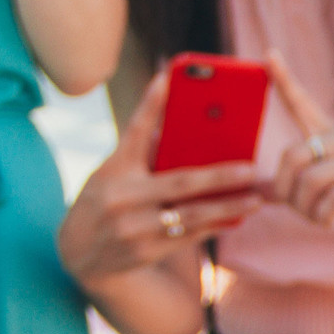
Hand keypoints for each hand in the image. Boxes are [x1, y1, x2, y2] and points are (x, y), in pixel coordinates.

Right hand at [57, 70, 264, 288]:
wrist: (78, 256)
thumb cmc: (102, 203)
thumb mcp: (111, 174)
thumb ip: (140, 154)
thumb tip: (177, 129)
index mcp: (114, 169)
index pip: (134, 131)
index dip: (150, 103)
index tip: (167, 77)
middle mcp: (122, 197)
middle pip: (178, 182)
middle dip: (218, 175)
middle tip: (250, 168)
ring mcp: (133, 228)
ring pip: (190, 216)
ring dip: (226, 207)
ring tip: (254, 199)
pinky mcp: (144, 252)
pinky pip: (188, 238)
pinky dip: (214, 226)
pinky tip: (237, 218)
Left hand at [266, 53, 333, 238]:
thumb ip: (302, 182)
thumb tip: (262, 194)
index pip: (304, 103)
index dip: (284, 80)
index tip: (268, 53)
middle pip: (292, 156)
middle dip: (284, 190)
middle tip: (295, 208)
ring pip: (310, 182)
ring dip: (304, 209)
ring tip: (316, 218)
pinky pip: (333, 200)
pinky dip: (323, 217)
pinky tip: (329, 222)